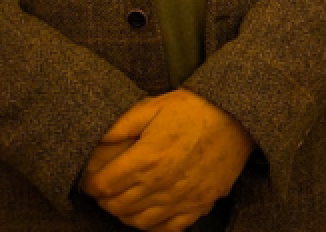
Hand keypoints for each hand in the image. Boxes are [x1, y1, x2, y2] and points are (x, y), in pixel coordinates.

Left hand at [80, 90, 254, 229]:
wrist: (236, 116)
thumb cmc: (193, 108)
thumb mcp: (154, 106)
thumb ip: (121, 125)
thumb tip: (96, 140)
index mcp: (146, 158)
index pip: (105, 185)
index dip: (91, 185)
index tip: (90, 182)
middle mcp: (160, 183)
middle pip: (118, 206)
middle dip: (105, 201)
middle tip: (104, 192)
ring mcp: (180, 198)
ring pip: (140, 221)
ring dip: (125, 215)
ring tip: (122, 203)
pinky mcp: (198, 205)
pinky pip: (168, 228)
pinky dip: (152, 226)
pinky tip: (147, 215)